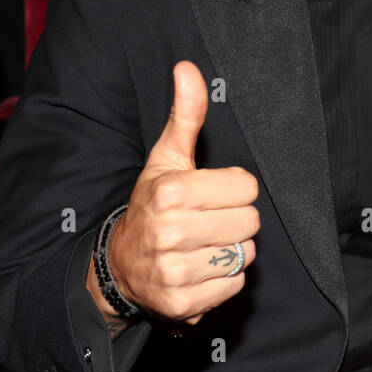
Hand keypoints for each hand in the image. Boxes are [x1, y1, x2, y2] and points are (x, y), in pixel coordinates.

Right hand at [104, 61, 259, 325]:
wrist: (121, 264)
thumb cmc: (152, 204)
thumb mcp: (166, 158)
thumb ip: (185, 115)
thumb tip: (188, 68)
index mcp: (170, 192)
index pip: (247, 187)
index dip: (234, 189)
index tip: (212, 193)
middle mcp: (170, 232)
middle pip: (250, 221)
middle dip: (235, 219)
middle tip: (209, 219)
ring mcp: (175, 271)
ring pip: (246, 254)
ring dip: (232, 249)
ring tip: (205, 243)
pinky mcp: (184, 303)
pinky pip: (235, 284)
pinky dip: (225, 278)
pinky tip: (202, 267)